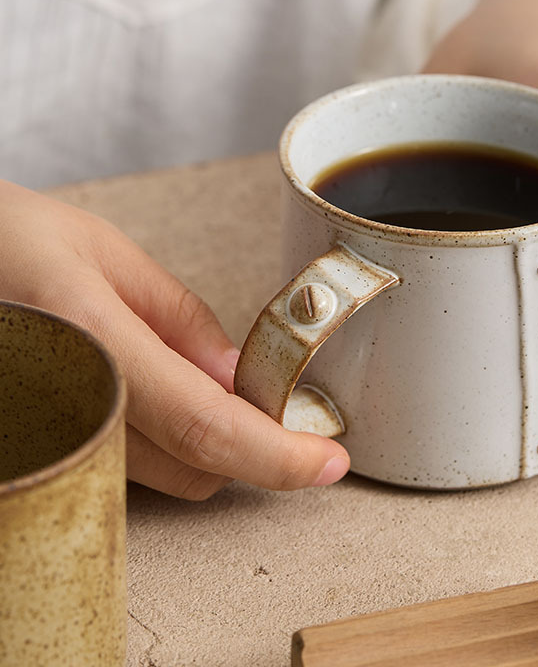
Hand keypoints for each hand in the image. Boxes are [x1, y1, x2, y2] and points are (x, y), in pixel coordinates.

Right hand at [0, 181, 349, 497]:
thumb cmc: (6, 240)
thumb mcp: (103, 253)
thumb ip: (176, 317)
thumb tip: (237, 376)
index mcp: (93, 339)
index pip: (207, 426)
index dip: (279, 454)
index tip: (326, 460)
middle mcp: (68, 401)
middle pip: (196, 468)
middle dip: (250, 443)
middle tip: (267, 395)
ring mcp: (50, 437)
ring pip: (163, 477)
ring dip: (205, 443)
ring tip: (189, 375)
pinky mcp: (43, 449)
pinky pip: (122, 470)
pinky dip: (160, 443)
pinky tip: (150, 393)